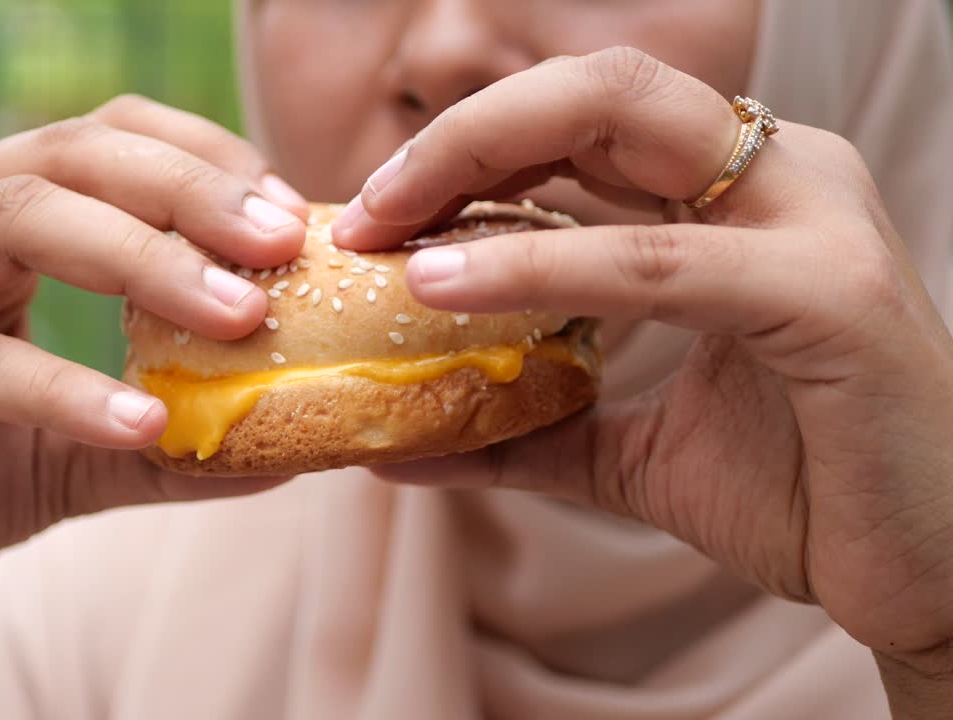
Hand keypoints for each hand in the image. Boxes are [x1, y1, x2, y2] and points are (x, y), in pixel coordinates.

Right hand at [0, 95, 305, 712]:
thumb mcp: (74, 454)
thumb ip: (170, 443)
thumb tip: (294, 447)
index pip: (105, 140)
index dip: (203, 162)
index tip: (291, 221)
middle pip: (72, 156)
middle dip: (190, 194)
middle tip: (281, 247)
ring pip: (20, 220)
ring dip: (142, 263)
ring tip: (237, 318)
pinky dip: (58, 385)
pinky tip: (136, 422)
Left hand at [338, 49, 952, 704]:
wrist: (929, 575)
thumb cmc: (804, 491)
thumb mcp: (632, 450)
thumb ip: (532, 429)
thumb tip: (406, 442)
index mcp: (740, 196)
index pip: (584, 128)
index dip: (470, 154)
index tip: (376, 219)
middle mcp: (779, 177)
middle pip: (596, 91)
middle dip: (465, 135)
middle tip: (366, 211)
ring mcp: (813, 220)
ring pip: (625, 131)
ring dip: (481, 172)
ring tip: (382, 235)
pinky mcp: (829, 293)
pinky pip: (659, 260)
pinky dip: (543, 267)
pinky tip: (448, 285)